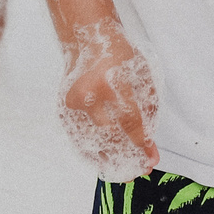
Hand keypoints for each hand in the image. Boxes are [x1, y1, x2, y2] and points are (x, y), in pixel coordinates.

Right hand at [61, 31, 158, 179]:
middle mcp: (89, 93)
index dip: (141, 144)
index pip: (129, 121)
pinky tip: (103, 161)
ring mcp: (72, 102)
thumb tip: (149, 148)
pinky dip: (91, 152)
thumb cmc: (120, 58)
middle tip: (140, 171)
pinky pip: (77, 138)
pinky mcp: (62, 108)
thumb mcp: (142, 78)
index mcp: (112, 81)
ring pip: (90, 141)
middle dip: (127, 157)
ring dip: (109, 159)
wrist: (89, 41)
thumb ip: (147, 112)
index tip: (150, 159)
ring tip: (124, 172)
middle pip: (109, 136)